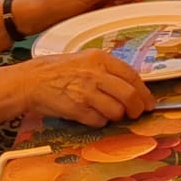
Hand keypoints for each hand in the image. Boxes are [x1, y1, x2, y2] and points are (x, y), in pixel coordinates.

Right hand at [1, 50, 153, 127]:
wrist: (31, 81)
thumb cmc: (58, 71)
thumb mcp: (85, 60)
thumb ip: (107, 71)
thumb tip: (131, 88)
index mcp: (100, 59)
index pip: (132, 76)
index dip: (144, 92)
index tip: (149, 102)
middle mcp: (96, 74)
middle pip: (129, 96)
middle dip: (137, 109)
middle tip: (136, 114)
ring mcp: (86, 92)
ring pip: (116, 111)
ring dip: (117, 116)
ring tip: (109, 113)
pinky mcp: (77, 109)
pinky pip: (99, 121)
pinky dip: (100, 122)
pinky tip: (92, 116)